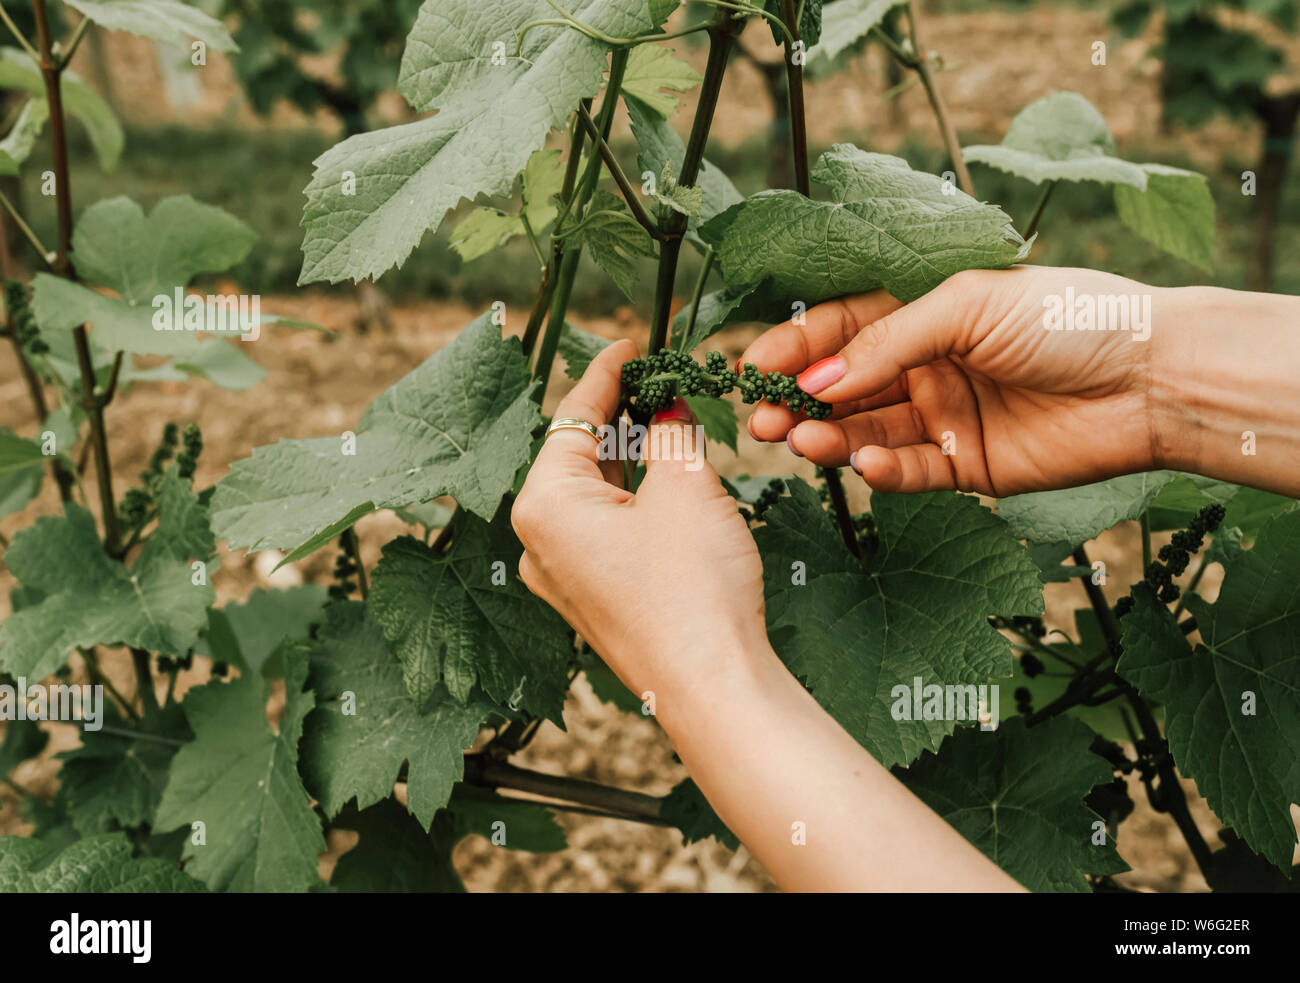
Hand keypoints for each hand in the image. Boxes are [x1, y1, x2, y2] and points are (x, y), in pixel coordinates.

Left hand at [512, 339, 770, 705]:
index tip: (633, 345)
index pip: (573, 417)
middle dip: (622, 417)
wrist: (714, 688)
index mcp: (543, 503)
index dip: (606, 373)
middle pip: (579, 456)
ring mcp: (564, 577)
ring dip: (632, 458)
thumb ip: (670, 433)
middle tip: (662, 381)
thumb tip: (666, 407)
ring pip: (595, 495)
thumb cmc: (692, 590)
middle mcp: (539, 542)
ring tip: (672, 424)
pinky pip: (606, 532)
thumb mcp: (685, 488)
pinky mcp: (594, 600)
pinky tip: (669, 482)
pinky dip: (635, 499)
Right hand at [741, 266, 1167, 495]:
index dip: (793, 349)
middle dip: (797, 403)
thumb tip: (817, 381)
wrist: (1151, 378)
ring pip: (866, 432)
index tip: (752, 371)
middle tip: (762, 421)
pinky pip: (910, 473)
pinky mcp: (965, 465)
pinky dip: (882, 471)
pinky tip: (864, 464)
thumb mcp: (968, 305)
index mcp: (922, 312)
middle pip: (842, 387)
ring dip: (830, 438)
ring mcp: (942, 416)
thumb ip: (888, 342)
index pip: (838, 330)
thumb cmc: (1067, 318)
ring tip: (804, 442)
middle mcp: (924, 364)